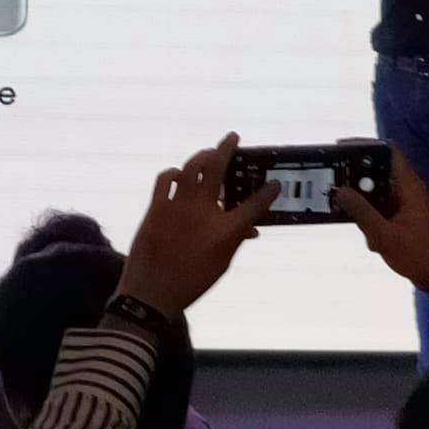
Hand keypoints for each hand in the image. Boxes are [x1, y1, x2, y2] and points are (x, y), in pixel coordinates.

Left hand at [117, 133, 278, 320]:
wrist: (152, 292)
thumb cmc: (192, 282)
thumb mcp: (222, 264)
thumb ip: (236, 240)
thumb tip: (252, 228)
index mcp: (225, 231)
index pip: (254, 206)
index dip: (267, 193)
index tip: (275, 183)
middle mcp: (203, 212)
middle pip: (218, 170)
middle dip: (227, 149)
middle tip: (232, 137)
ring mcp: (177, 206)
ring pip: (191, 168)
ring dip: (201, 156)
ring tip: (209, 152)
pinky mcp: (156, 206)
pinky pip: (165, 179)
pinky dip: (173, 173)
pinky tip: (179, 174)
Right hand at [334, 152, 428, 293]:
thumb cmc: (418, 255)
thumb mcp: (384, 235)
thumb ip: (361, 211)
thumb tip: (339, 190)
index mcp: (409, 186)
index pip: (388, 151)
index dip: (365, 145)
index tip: (340, 149)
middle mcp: (408, 189)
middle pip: (378, 170)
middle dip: (356, 176)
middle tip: (334, 180)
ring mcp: (406, 203)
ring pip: (377, 190)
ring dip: (362, 201)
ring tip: (346, 210)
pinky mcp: (403, 216)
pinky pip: (381, 205)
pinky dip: (370, 214)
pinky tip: (366, 233)